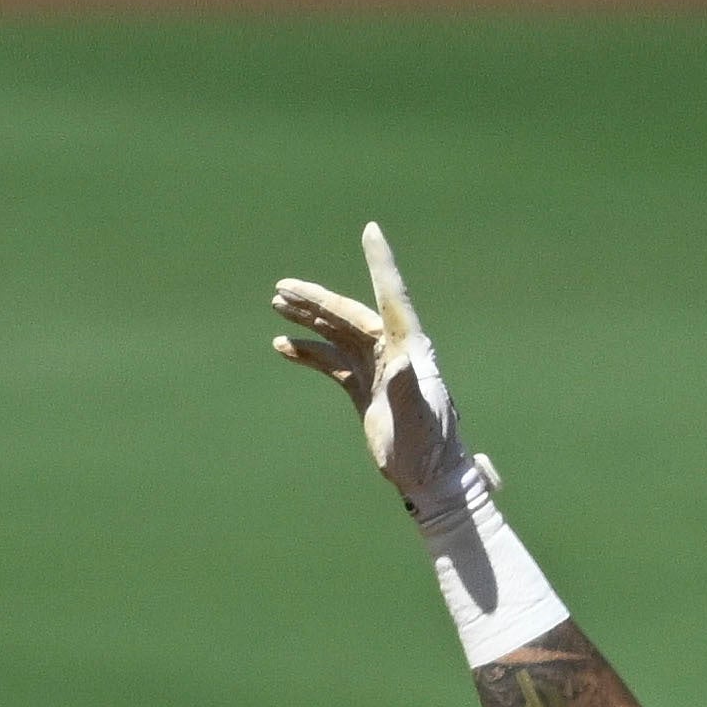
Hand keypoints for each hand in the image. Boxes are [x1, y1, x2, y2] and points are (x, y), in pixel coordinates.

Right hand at [271, 220, 490, 518]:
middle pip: (350, 314)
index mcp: (409, 348)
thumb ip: (408, 389)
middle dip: (316, 299)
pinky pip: (332, 362)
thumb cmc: (429, 448)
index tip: (371, 230)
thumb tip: (400, 361)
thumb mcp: (417, 419)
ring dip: (309, 319)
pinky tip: (284, 346)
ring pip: (337, 333)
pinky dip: (309, 353)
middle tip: (282, 288)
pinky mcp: (364, 388)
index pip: (392, 295)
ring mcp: (377, 368)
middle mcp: (393, 350)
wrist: (430, 476)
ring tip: (276, 304)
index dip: (381, 262)